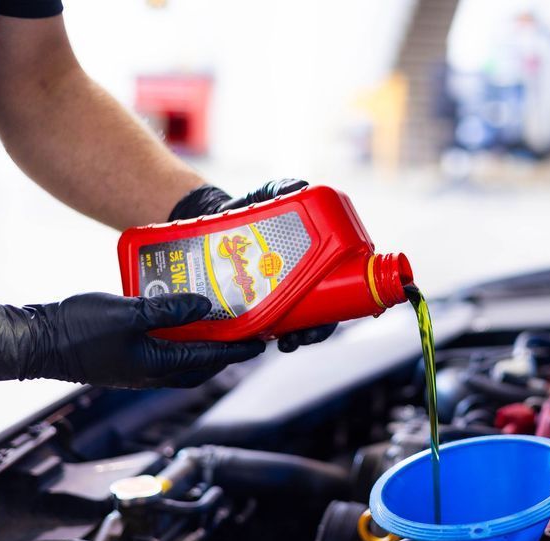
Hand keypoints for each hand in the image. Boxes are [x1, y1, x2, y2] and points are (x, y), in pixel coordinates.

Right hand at [0, 293, 264, 387]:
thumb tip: (206, 307)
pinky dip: (178, 339)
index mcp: (158, 365)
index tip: (260, 343)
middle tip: (243, 333)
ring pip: (182, 361)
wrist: (36, 343)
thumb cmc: (78, 329)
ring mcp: (138, 369)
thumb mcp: (129, 312)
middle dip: (225, 352)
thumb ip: (169, 311)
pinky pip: (163, 352)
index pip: (210, 357)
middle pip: (201, 366)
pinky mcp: (125, 360)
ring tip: (215, 322)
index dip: (238, 349)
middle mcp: (152, 373)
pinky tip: (176, 318)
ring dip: (201, 345)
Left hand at [169, 179, 337, 352]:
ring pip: (297, 324)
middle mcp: (304, 279)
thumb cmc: (249, 206)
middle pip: (321, 314)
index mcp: (318, 257)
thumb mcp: (268, 194)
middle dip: (315, 331)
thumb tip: (300, 188)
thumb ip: (284, 187)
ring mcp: (281, 293)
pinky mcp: (256, 302)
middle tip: (302, 337)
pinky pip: (268, 325)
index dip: (336, 310)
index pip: (338, 288)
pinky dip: (270, 336)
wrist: (211, 219)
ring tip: (285, 344)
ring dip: (296, 339)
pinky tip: (263, 341)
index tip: (326, 319)